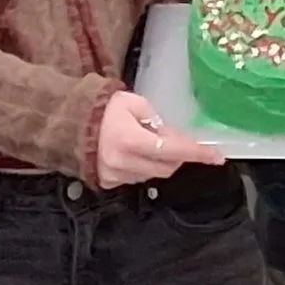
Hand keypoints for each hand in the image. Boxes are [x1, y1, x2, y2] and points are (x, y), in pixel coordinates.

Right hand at [95, 90, 225, 187]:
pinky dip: (143, 167)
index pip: (173, 151)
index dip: (197, 154)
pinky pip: (137, 178)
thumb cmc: (101, 108)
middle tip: (172, 138)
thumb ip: (155, 119)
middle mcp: (123, 162)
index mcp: (130, 140)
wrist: (67, 123)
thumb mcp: (132, 102)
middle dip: (177, 155)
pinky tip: (134, 153)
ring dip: (159, 161)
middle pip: (167, 167)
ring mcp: (115, 176)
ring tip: (147, 143)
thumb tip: (169, 136)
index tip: (216, 157)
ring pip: (153, 175)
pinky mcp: (108, 183)